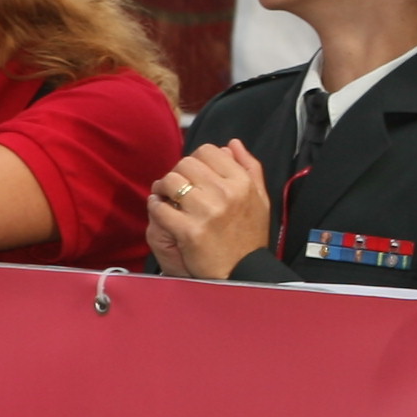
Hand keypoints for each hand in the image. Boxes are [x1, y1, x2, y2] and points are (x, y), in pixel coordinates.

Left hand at [144, 139, 274, 280]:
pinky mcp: (189, 232)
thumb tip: (232, 143)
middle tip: (175, 186)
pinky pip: (160, 208)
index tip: (193, 174)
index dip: (196, 159)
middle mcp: (226, 193)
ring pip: (170, 182)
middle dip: (177, 172)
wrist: (243, 273)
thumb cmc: (250, 237)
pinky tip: (160, 210)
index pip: (208, 151)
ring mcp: (207, 213)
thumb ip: (250, 167)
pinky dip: (155, 207)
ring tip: (165, 196)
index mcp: (242, 182)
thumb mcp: (261, 199)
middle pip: (186, 163)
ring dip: (163, 188)